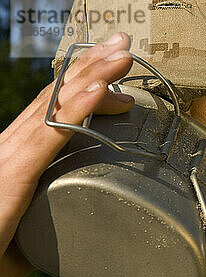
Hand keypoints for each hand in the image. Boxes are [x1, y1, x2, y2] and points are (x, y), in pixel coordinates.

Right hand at [0, 32, 134, 276]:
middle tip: (123, 46)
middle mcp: (13, 147)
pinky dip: (77, 109)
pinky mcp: (13, 174)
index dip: (84, 87)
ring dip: (93, 76)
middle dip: (93, 67)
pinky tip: (100, 90)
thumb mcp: (31, 230)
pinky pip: (50, 135)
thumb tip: (83, 220)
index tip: (117, 79)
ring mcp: (11, 156)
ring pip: (56, 105)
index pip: (53, 111)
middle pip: (57, 97)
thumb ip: (54, 216)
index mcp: (18, 155)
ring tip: (122, 54)